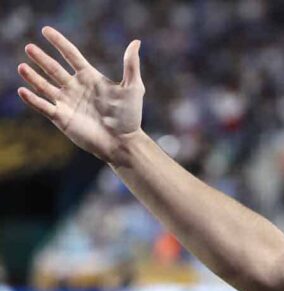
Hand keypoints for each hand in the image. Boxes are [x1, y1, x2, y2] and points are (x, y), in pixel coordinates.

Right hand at [17, 26, 144, 164]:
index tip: (45, 30)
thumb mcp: (133, 88)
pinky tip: (22, 91)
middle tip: (29, 47)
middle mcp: (75, 87)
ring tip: (22, 67)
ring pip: (44, 86)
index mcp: (90, 77)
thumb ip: (131, 65)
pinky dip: (32, 100)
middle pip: (54, 69)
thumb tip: (136, 42)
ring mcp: (67, 102)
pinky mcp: (61, 118)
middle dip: (41, 58)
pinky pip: (43, 106)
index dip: (59, 42)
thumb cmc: (130, 116)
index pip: (71, 55)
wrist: (123, 142)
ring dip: (33, 77)